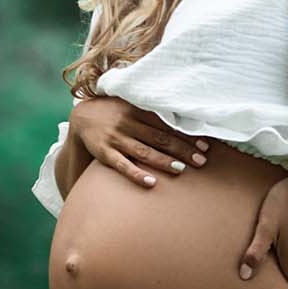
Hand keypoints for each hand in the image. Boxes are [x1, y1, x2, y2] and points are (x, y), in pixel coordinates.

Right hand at [69, 96, 210, 188]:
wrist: (82, 117)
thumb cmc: (116, 112)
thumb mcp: (132, 105)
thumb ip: (154, 112)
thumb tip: (186, 121)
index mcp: (138, 110)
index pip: (167, 124)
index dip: (186, 135)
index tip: (205, 146)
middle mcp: (127, 123)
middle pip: (160, 138)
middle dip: (182, 150)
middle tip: (201, 161)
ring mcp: (115, 138)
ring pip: (143, 151)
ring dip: (163, 161)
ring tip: (181, 170)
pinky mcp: (104, 152)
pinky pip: (122, 165)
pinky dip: (137, 174)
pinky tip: (151, 182)